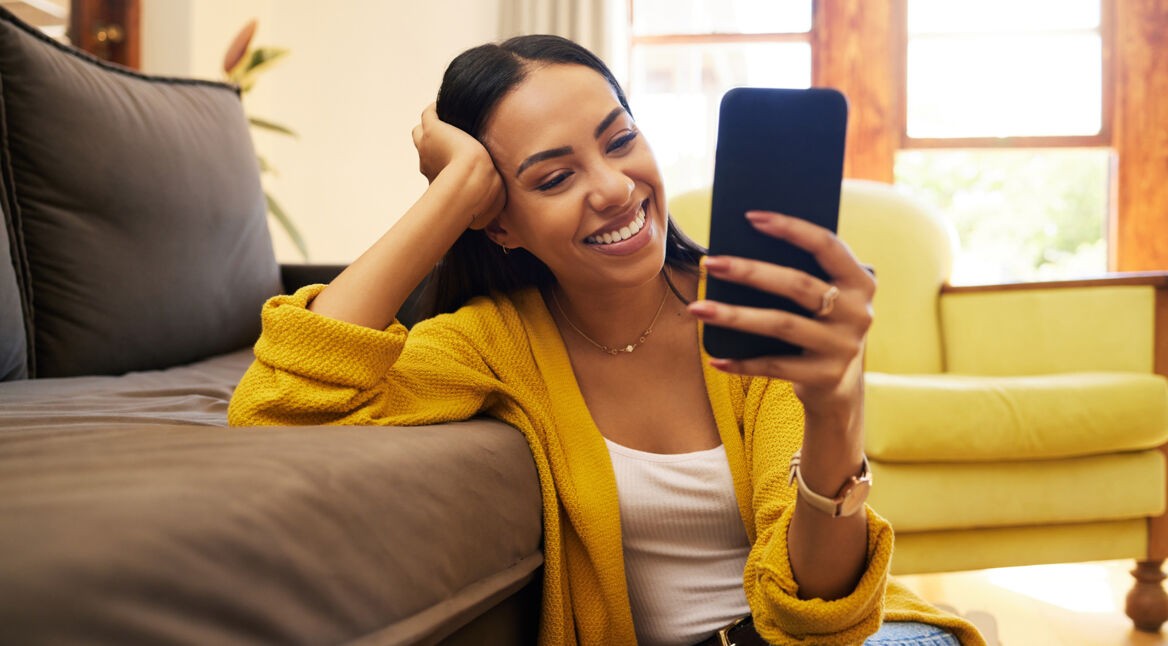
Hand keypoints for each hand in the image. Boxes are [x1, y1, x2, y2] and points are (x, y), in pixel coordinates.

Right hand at [411, 103, 504, 229]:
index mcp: (436, 175)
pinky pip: (429, 113)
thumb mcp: (482, 210)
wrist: (473, 182)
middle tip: (446, 139)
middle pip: (423, 146)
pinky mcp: (433, 129)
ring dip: (432, 126)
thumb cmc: (480, 198)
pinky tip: (442, 106)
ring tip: (445, 120)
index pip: (431, 163)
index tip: (449, 159)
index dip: (438, 160)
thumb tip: (480, 226)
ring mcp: (428, 144)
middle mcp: (427, 160)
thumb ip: (482, 213)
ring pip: (422, 131)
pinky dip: (435, 109)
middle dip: (431, 143)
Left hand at [687, 211, 874, 416]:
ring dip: (734, 316)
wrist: (838, 384)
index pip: (826, 245)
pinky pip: (774, 367)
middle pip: (797, 285)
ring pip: (781, 324)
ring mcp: (843, 346)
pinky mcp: (825, 376)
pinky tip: (715, 358)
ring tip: (698, 308)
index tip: (750, 217)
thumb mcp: (822, 296)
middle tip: (710, 263)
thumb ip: (801, 272)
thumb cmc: (819, 324)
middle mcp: (858, 312)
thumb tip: (741, 248)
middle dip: (749, 272)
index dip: (791, 228)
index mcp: (860, 281)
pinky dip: (742, 363)